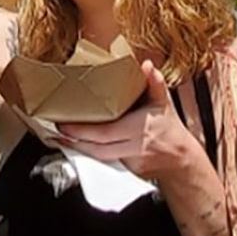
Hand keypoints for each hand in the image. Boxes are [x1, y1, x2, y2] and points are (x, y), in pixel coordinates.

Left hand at [55, 61, 202, 179]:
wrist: (179, 158)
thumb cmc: (169, 129)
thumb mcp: (163, 103)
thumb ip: (155, 83)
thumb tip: (146, 65)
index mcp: (138, 128)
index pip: (105, 132)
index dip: (83, 131)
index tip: (66, 124)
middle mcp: (131, 146)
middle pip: (96, 147)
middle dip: (74, 140)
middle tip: (57, 129)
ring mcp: (127, 160)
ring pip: (96, 157)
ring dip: (76, 148)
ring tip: (59, 138)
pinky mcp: (124, 169)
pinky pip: (102, 161)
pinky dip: (88, 154)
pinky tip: (75, 146)